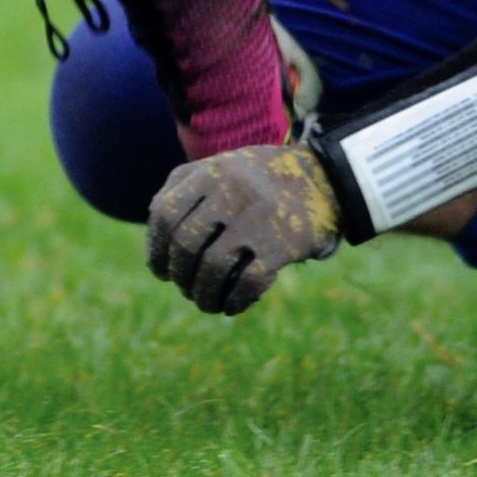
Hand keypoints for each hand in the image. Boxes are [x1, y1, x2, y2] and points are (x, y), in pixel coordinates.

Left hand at [148, 138, 343, 314]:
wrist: (322, 178)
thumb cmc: (258, 178)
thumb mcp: (219, 169)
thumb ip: (183, 191)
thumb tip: (154, 241)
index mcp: (209, 173)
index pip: (164, 213)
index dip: (155, 248)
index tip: (159, 270)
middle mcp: (229, 193)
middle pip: (185, 244)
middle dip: (179, 275)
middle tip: (184, 288)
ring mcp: (255, 219)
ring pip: (213, 268)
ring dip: (203, 294)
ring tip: (204, 302)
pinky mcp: (281, 245)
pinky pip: (248, 283)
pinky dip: (234, 301)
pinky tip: (230, 306)